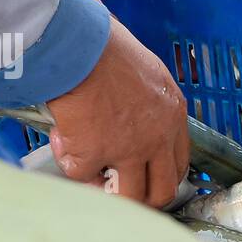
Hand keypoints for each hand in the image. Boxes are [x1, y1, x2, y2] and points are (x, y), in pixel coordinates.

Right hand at [46, 19, 187, 206]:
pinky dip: (68, 162)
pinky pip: (81, 175)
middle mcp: (157, 137)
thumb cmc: (106, 45)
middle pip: (161, 191)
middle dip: (142, 197)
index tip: (147, 176)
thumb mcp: (146, 71)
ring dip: (106, 188)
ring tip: (90, 171)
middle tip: (119, 187)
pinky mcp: (95, 155)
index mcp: (172, 115)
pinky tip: (62, 140)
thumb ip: (147, 100)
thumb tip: (130, 111)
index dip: (162, 175)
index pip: (179, 162)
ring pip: (127, 196)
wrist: (79, 44)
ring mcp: (128, 150)